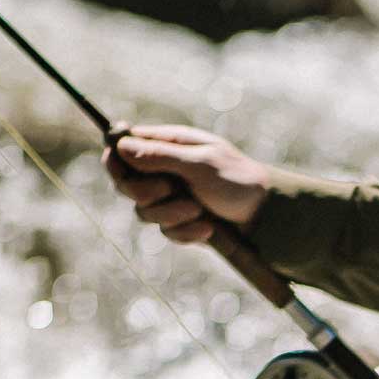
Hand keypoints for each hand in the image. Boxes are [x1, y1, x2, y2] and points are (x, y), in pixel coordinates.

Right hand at [103, 122, 268, 242]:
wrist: (264, 215)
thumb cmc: (236, 179)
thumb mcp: (199, 163)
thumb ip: (160, 156)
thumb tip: (121, 147)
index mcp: (167, 146)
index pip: (124, 148)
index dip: (114, 157)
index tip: (116, 164)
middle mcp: (164, 172)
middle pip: (127, 185)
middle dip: (147, 191)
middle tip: (170, 189)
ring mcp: (170, 199)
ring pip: (145, 212)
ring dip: (171, 214)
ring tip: (199, 209)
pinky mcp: (180, 223)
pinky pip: (167, 232)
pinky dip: (187, 232)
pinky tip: (208, 227)